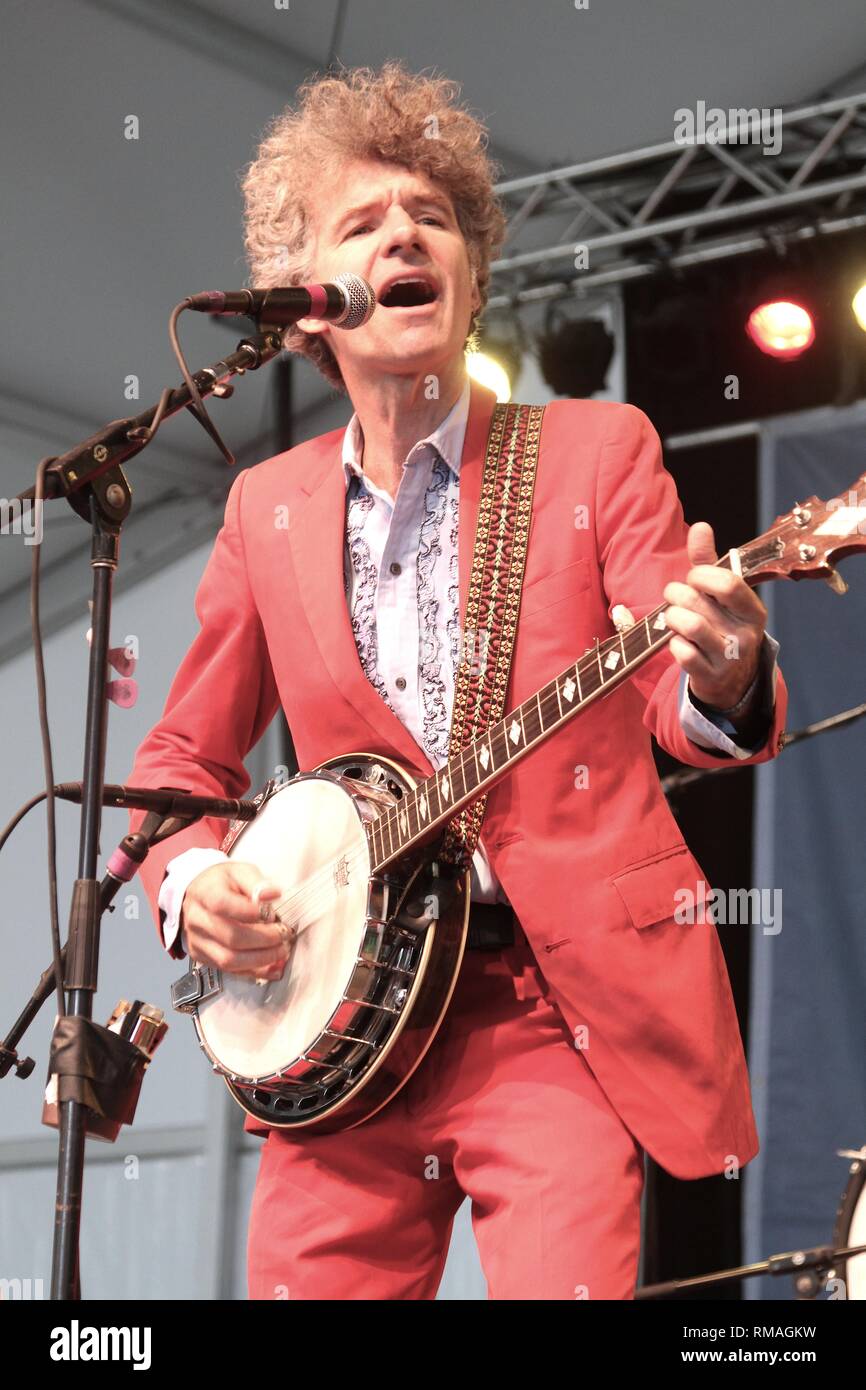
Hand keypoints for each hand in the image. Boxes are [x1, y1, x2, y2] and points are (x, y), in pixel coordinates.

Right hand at [180, 862, 294, 980]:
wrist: (198, 895)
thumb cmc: (222, 883)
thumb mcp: (240, 871)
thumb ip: (256, 882)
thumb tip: (272, 894)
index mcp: (205, 894)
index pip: (223, 905)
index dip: (251, 912)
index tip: (271, 913)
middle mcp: (197, 920)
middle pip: (231, 937)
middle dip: (265, 939)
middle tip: (284, 934)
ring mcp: (198, 942)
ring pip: (229, 960)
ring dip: (262, 960)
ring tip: (282, 951)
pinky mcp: (203, 958)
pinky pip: (230, 971)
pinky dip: (255, 972)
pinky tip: (274, 967)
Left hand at [662, 522, 766, 709]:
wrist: (731, 680)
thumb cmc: (721, 626)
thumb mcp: (720, 596)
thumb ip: (708, 562)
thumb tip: (701, 526)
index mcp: (752, 610)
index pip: (728, 584)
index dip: (701, 575)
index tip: (693, 577)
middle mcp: (745, 634)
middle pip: (699, 602)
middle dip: (676, 594)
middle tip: (674, 596)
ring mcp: (729, 658)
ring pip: (689, 626)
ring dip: (671, 617)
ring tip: (673, 617)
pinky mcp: (710, 676)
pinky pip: (682, 653)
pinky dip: (673, 645)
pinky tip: (678, 643)